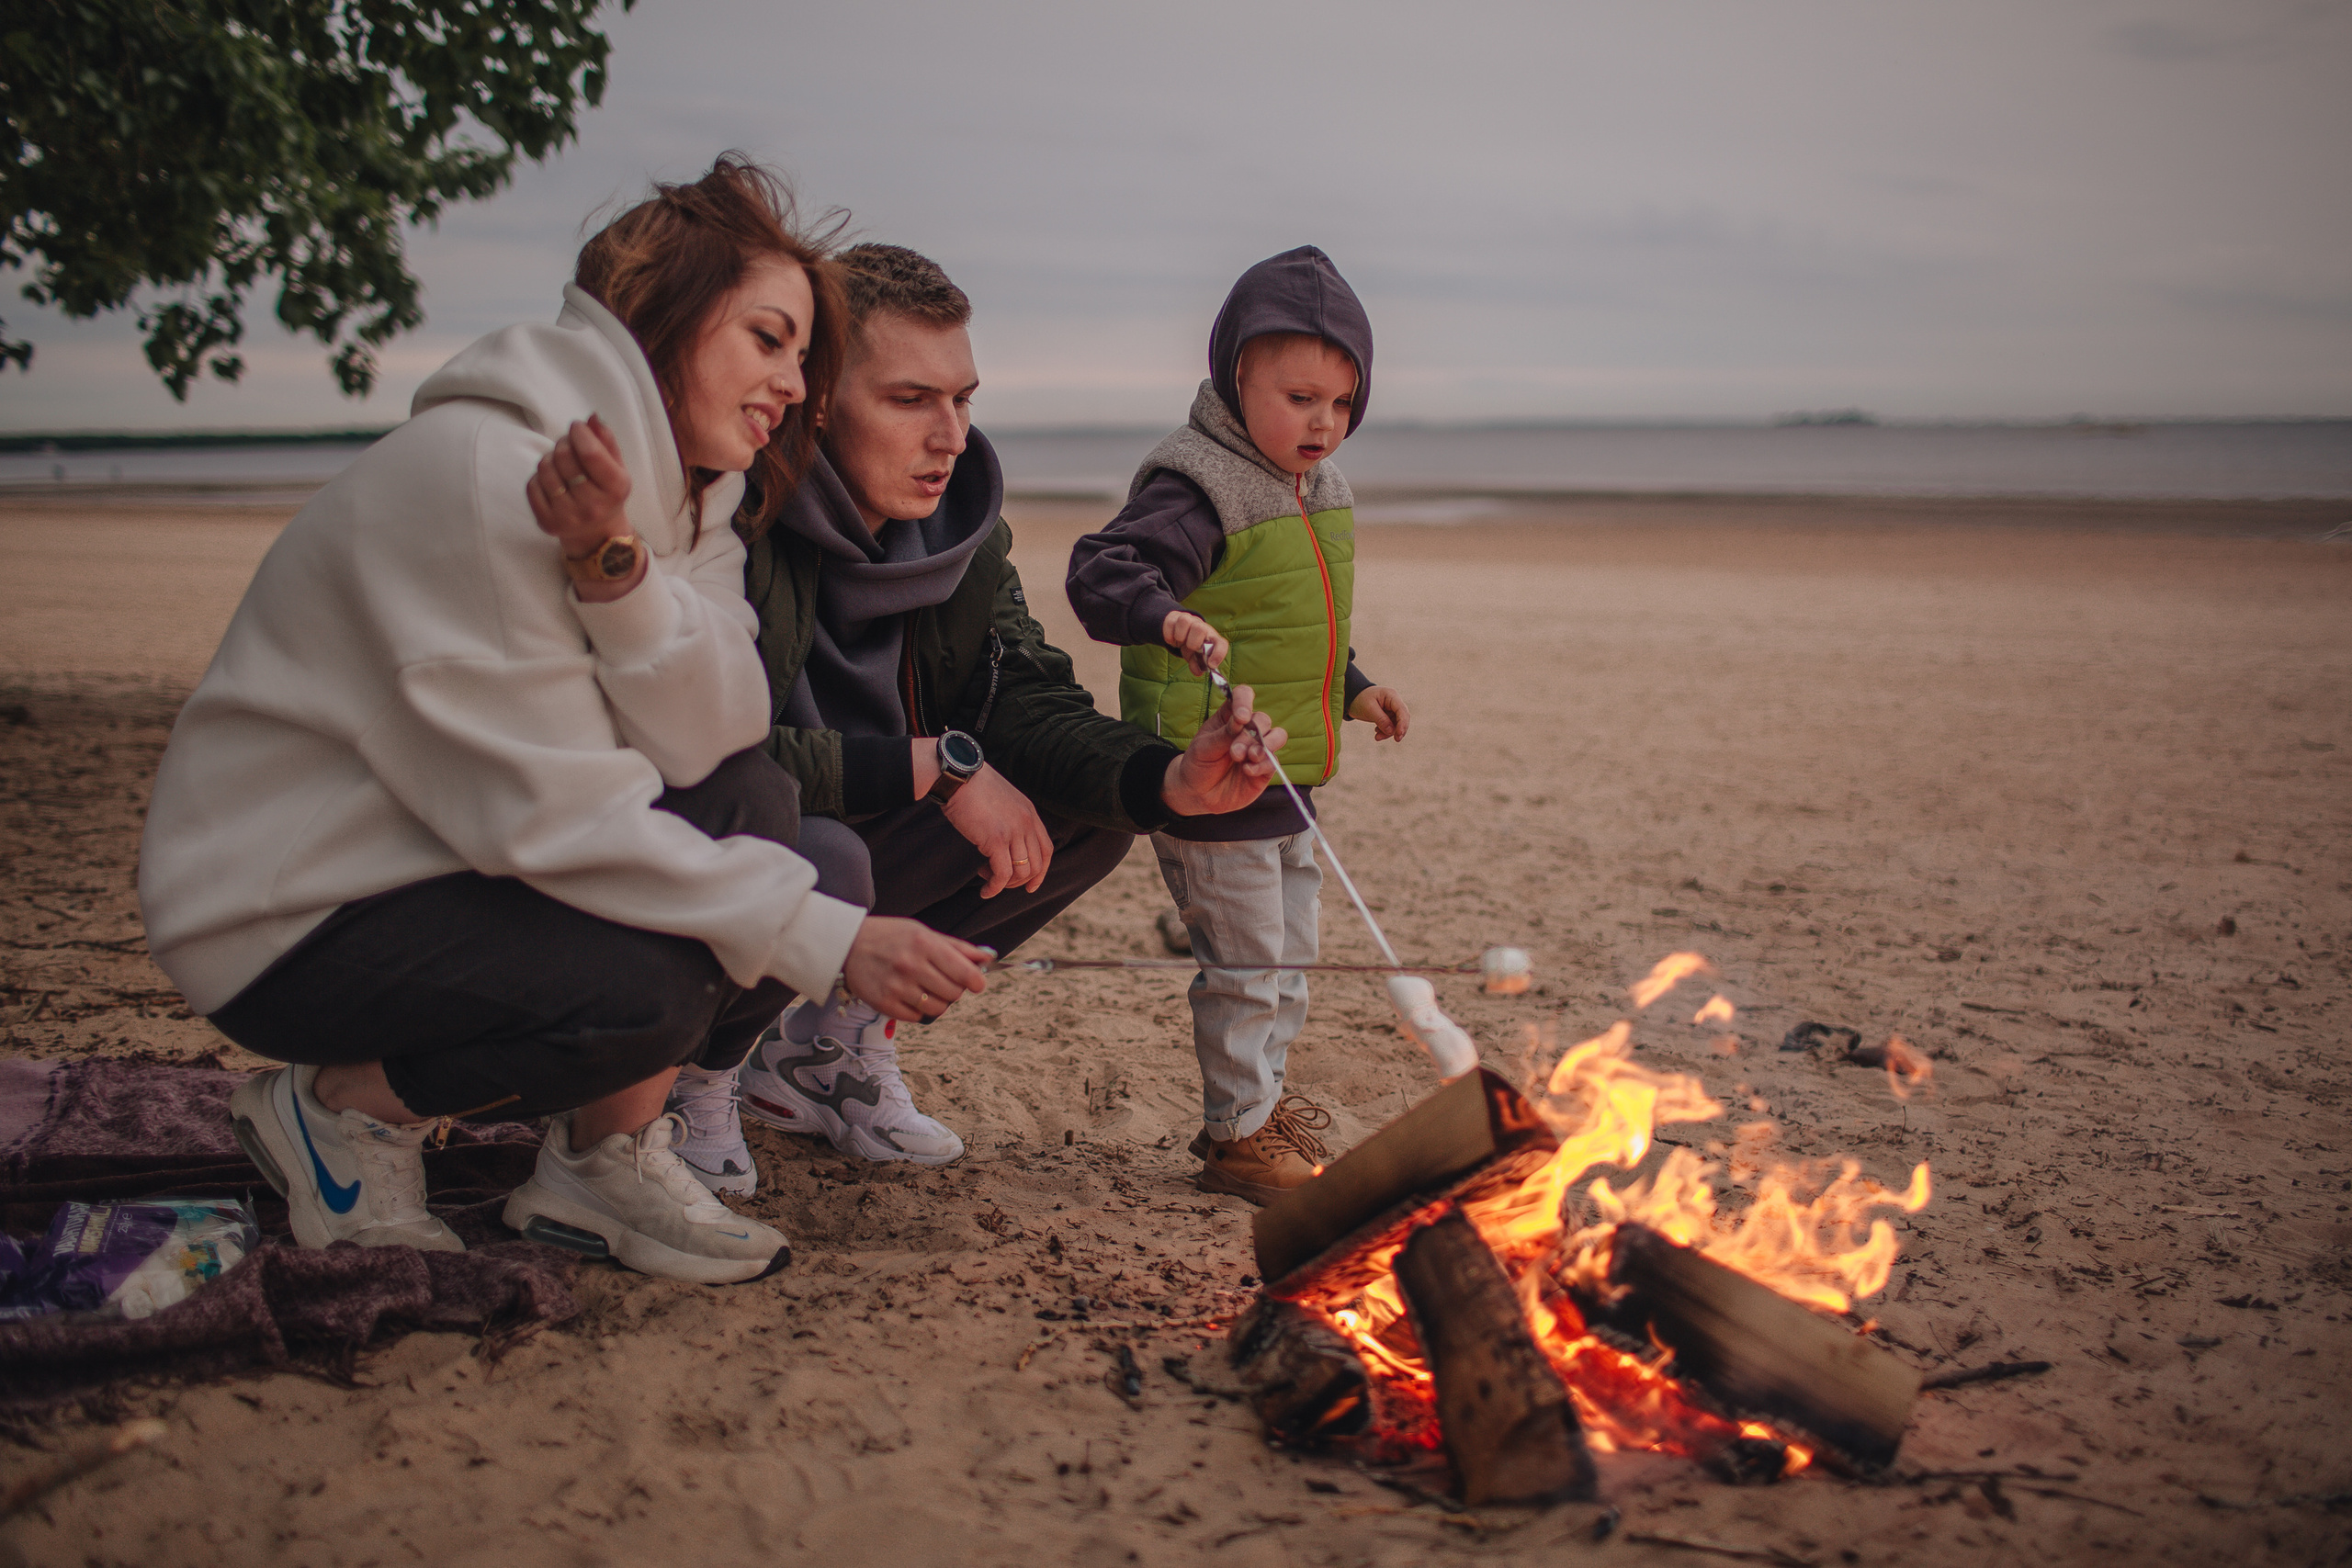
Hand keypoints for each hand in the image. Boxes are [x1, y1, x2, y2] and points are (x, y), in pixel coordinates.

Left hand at [527, 416, 638, 599]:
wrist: (598, 533)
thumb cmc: (605, 492)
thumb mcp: (616, 467)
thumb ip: (606, 441)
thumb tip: (592, 417)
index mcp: (615, 488)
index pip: (591, 453)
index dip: (580, 433)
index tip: (577, 427)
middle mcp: (593, 506)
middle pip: (565, 457)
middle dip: (564, 442)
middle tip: (567, 444)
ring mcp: (569, 517)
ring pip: (545, 469)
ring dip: (550, 458)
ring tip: (559, 462)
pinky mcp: (548, 523)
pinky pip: (532, 485)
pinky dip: (539, 477)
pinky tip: (551, 480)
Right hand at [842, 916, 990, 1022]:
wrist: (847, 944)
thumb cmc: (890, 936)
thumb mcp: (922, 932)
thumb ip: (956, 947)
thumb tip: (987, 958)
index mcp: (924, 944)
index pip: (965, 973)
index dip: (977, 981)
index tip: (977, 983)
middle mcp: (911, 966)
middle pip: (954, 993)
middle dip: (955, 990)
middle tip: (944, 982)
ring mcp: (897, 986)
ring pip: (937, 1009)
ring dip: (938, 1002)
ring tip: (927, 989)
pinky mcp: (884, 1004)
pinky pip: (916, 1018)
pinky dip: (918, 1010)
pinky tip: (910, 996)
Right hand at [945, 762, 1053, 896]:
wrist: (958, 777)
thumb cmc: (973, 788)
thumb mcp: (1002, 801)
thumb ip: (1011, 819)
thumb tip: (1006, 843)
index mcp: (1030, 813)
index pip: (1046, 849)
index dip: (1041, 872)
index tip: (1031, 885)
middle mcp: (1026, 823)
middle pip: (1036, 864)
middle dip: (1020, 881)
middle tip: (1001, 881)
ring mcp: (1013, 832)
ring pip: (1021, 872)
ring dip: (1005, 884)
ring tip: (986, 877)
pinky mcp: (995, 840)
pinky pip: (1003, 874)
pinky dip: (995, 887)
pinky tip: (985, 890)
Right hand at [1161, 609, 1224, 675]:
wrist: (1178, 629)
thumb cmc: (1191, 644)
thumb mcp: (1194, 656)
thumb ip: (1196, 665)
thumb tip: (1198, 672)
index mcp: (1211, 638)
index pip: (1221, 643)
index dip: (1218, 654)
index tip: (1210, 664)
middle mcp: (1201, 626)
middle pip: (1200, 628)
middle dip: (1192, 642)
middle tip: (1189, 647)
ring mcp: (1188, 620)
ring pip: (1184, 621)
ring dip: (1179, 636)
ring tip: (1180, 642)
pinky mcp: (1175, 617)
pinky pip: (1170, 623)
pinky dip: (1169, 635)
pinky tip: (1172, 639)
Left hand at [1161, 683, 1290, 816]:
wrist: (1199, 794)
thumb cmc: (1199, 764)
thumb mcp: (1205, 748)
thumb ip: (1224, 734)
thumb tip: (1242, 719)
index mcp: (1230, 716)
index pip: (1243, 696)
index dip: (1245, 701)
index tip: (1241, 717)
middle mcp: (1248, 729)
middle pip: (1263, 719)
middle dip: (1250, 736)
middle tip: (1234, 752)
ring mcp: (1258, 748)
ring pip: (1278, 735)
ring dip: (1264, 746)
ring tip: (1248, 758)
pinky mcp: (1266, 768)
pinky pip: (1274, 761)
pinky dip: (1263, 765)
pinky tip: (1247, 771)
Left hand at [1349, 685, 1409, 741]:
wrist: (1352, 698)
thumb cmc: (1360, 699)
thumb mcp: (1369, 709)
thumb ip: (1381, 719)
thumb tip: (1391, 731)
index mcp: (1391, 696)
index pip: (1402, 710)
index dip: (1403, 723)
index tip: (1399, 734)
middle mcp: (1394, 702)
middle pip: (1403, 717)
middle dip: (1399, 729)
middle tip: (1396, 740)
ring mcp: (1392, 709)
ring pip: (1396, 724)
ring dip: (1389, 733)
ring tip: (1377, 737)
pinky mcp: (1388, 716)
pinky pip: (1390, 726)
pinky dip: (1385, 731)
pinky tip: (1377, 732)